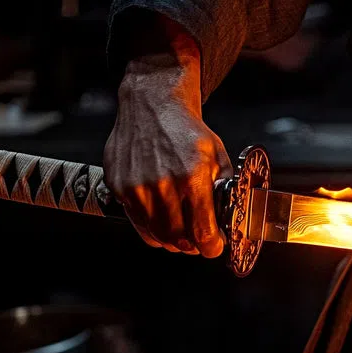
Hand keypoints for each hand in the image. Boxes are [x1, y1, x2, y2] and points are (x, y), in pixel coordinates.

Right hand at [103, 28, 232, 256]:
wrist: (152, 104)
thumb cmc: (187, 131)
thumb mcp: (218, 156)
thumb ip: (226, 189)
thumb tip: (232, 220)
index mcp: (192, 177)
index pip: (203, 232)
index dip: (212, 247)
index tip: (215, 247)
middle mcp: (162, 185)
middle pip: (178, 240)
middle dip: (193, 246)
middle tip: (199, 242)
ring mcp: (136, 187)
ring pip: (156, 235)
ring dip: (173, 240)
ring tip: (183, 232)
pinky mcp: (118, 186)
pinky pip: (137, 223)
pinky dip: (152, 228)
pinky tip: (164, 219)